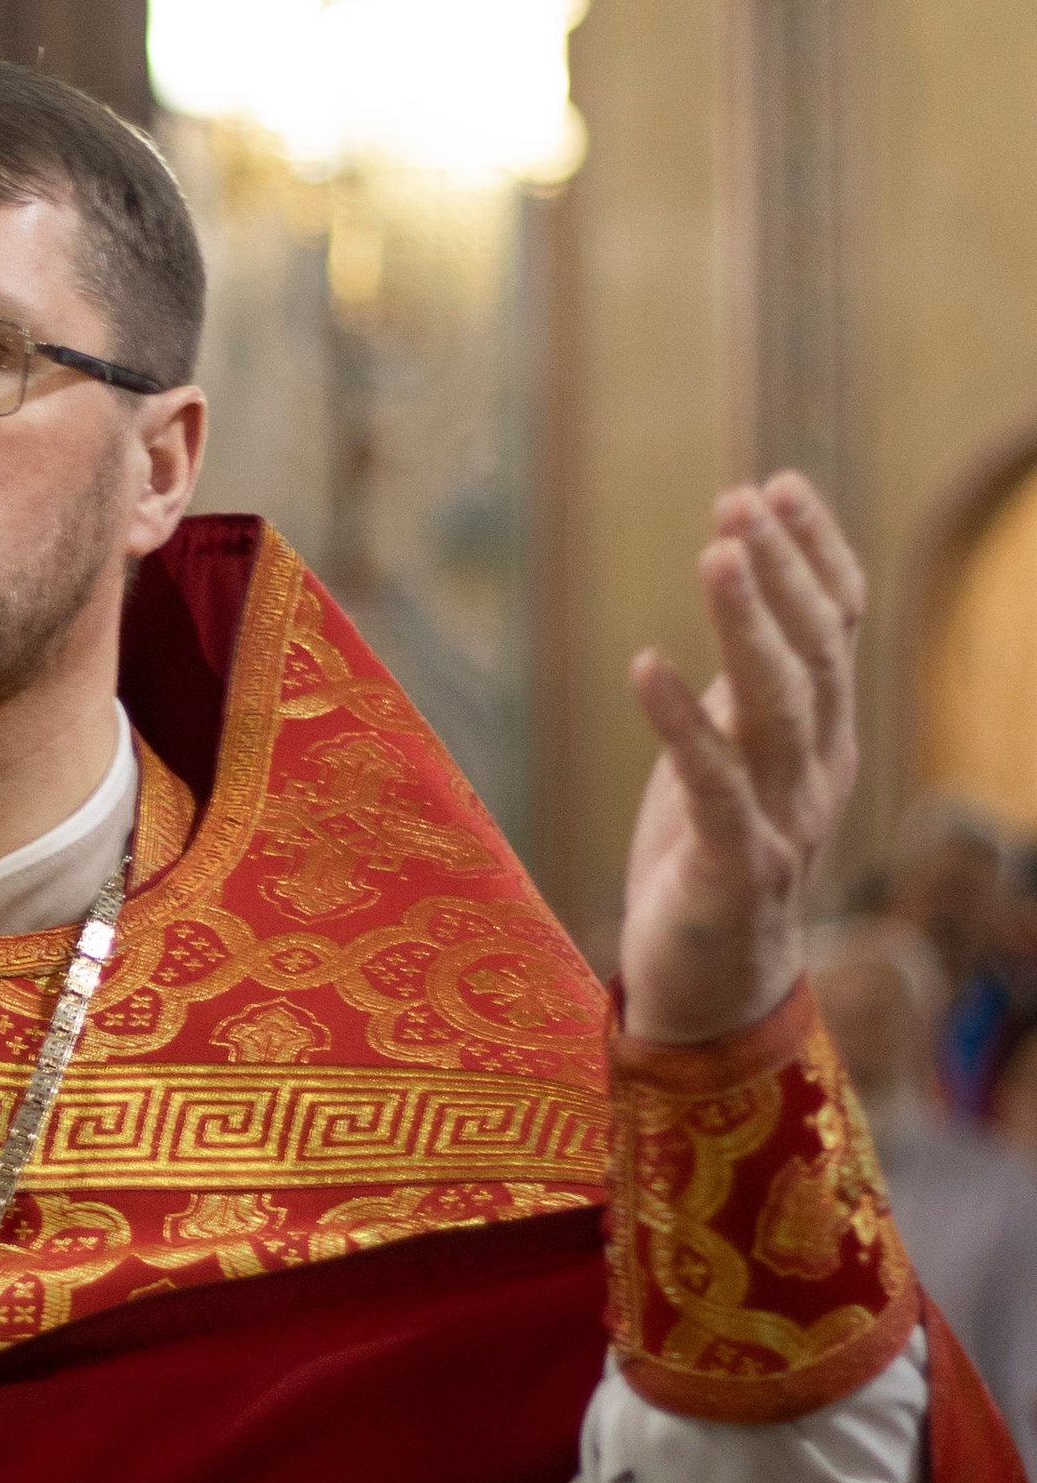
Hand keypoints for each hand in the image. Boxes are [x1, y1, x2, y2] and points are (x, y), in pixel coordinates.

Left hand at [620, 474, 862, 1047]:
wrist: (711, 996)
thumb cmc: (711, 863)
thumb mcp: (734, 757)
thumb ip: (748, 689)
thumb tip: (742, 588)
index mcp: (823, 741)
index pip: (838, 630)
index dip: (814, 555)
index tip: (774, 486)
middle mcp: (817, 774)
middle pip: (814, 657)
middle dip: (780, 575)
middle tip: (738, 504)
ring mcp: (781, 825)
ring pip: (777, 711)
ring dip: (747, 627)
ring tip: (715, 553)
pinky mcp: (732, 873)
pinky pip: (714, 789)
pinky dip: (682, 725)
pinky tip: (646, 666)